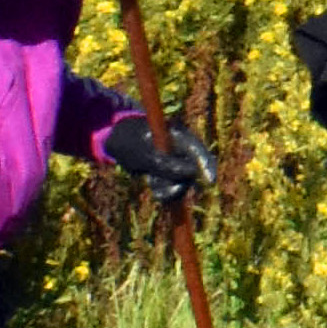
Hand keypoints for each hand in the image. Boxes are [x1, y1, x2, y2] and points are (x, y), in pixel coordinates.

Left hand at [91, 111, 212, 204]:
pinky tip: (151, 181)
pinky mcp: (169, 171)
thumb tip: (191, 174)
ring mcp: (176, 160)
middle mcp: (181, 149)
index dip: (207, 167)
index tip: (209, 182)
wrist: (116, 140)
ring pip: (181, 182)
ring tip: (150, 179)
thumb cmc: (130, 142)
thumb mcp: (145, 153)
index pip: (199, 152)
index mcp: (179, 136)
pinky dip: (161, 188)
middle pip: (193, 171)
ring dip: (166, 187)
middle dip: (179, 184)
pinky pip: (171, 186)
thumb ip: (167, 164)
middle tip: (160, 191)